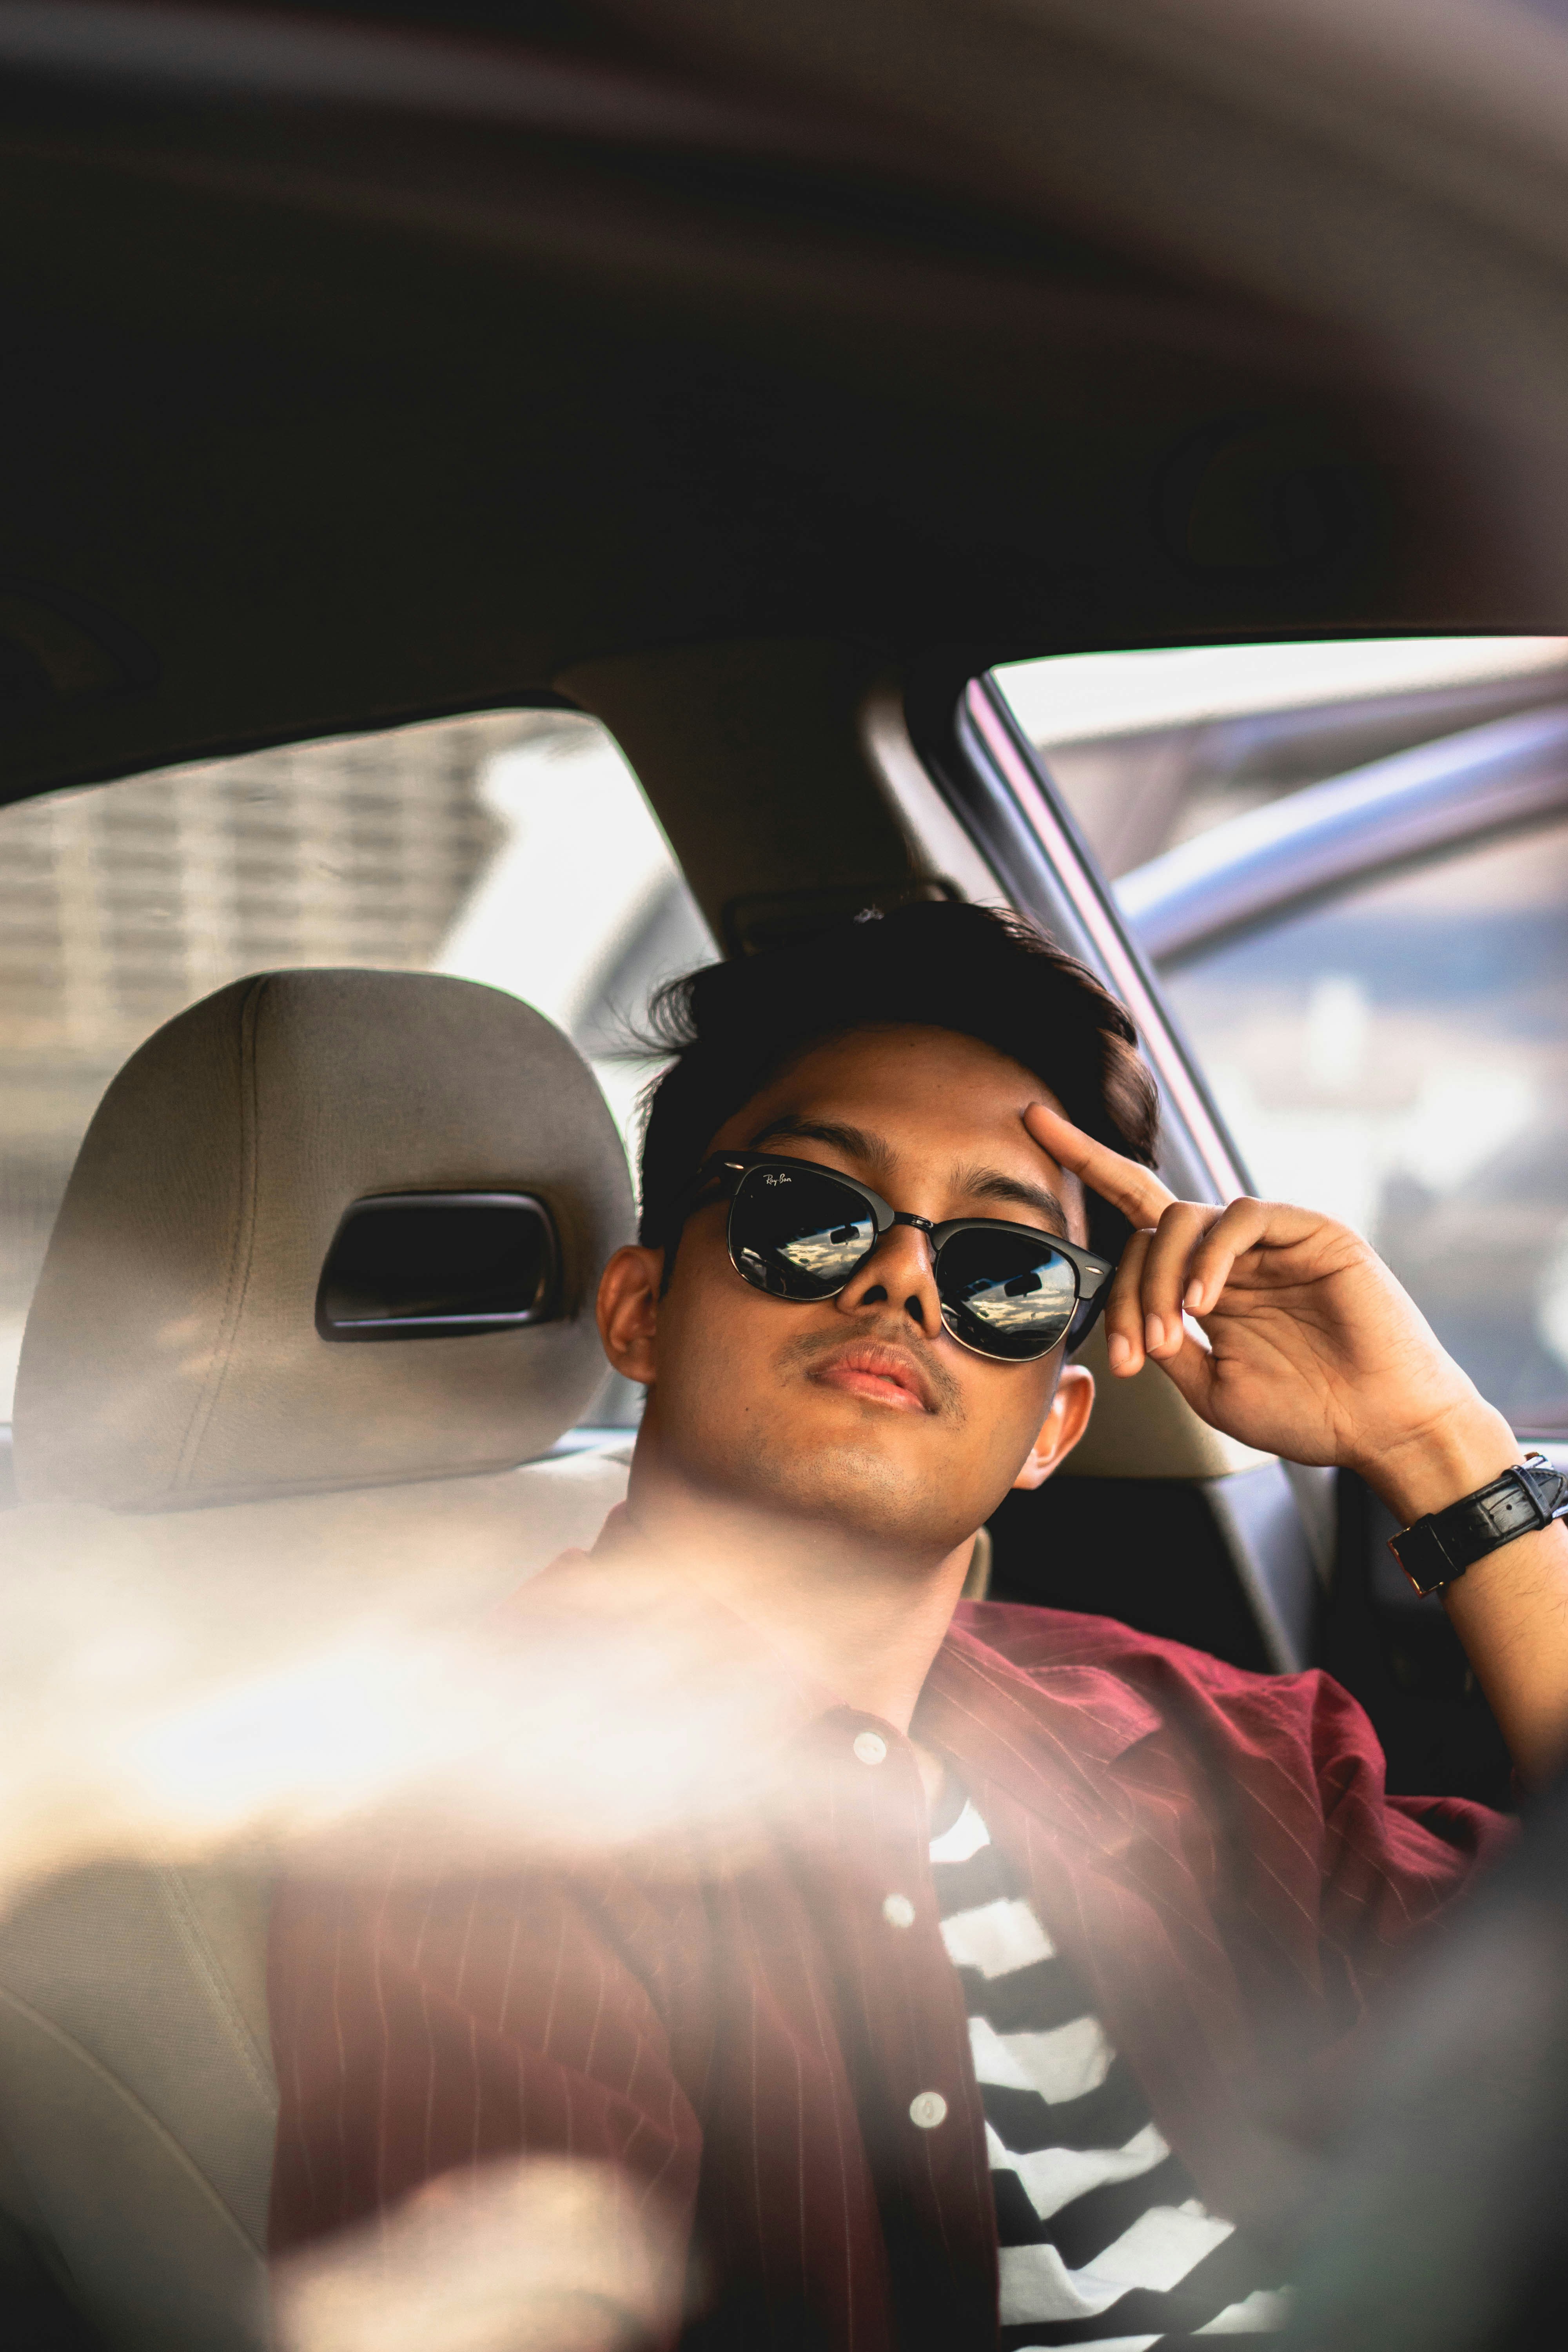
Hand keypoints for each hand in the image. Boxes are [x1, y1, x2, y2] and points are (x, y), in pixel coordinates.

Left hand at [1025, 1102, 1517, 1519]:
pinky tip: (1206, 1303)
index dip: (1086, 1162)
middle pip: (1149, 1224)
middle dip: (1128, 1287)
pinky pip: (1239, 1217)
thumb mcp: (1210, 1387)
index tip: (1034, 1123)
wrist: (1381, 1427)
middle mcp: (1233, 1252)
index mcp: (1207, 1282)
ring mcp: (1271, 1238)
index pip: (1137, 1212)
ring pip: (1184, 1219)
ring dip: (1162, 1279)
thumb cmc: (1307, 1413)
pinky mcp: (1311, 1230)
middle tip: (1137, 1352)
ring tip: (1177, 1335)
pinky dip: (1210, 1258)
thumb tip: (1124, 1316)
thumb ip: (1165, 1344)